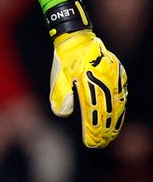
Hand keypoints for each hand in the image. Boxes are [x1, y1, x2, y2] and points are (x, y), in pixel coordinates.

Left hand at [46, 0, 127, 147]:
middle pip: (107, 110)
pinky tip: (115, 120)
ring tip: (108, 136)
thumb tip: (63, 114)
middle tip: (100, 144)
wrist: (77, 38)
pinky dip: (119, 110)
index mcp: (87, 79)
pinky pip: (121, 96)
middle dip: (104, 130)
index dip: (92, 129)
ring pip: (117, 105)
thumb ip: (61, 95)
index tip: (91, 142)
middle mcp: (103, 79)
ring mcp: (114, 77)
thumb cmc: (65, 59)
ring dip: (113, 122)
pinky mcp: (119, 75)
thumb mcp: (59, 76)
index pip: (92, 110)